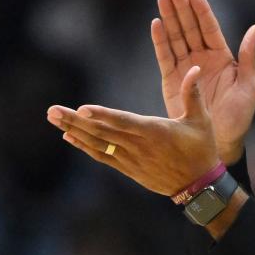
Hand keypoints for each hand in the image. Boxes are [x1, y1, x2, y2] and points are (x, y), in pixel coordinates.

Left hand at [46, 66, 218, 196]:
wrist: (199, 186)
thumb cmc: (202, 149)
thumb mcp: (201, 120)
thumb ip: (193, 93)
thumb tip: (193, 68)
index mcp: (155, 131)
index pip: (123, 121)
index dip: (102, 115)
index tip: (81, 108)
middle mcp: (138, 146)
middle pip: (101, 132)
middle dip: (74, 120)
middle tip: (52, 110)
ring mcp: (131, 159)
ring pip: (97, 144)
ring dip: (74, 130)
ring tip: (53, 118)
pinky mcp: (128, 168)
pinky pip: (102, 156)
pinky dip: (84, 146)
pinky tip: (69, 136)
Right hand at [153, 0, 254, 163]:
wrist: (219, 142)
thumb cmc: (239, 118)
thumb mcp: (250, 87)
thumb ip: (249, 58)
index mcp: (223, 58)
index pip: (210, 29)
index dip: (202, 11)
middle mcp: (203, 59)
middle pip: (190, 28)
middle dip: (181, 8)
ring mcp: (186, 68)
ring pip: (176, 38)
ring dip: (169, 18)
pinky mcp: (172, 81)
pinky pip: (165, 57)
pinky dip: (160, 41)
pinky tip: (155, 23)